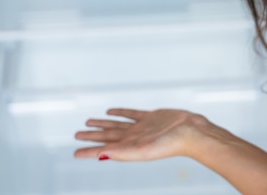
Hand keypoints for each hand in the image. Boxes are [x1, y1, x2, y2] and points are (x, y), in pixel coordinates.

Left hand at [74, 108, 203, 161]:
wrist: (192, 132)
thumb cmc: (171, 145)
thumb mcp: (143, 150)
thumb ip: (121, 152)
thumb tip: (100, 155)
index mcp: (130, 148)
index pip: (104, 149)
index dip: (89, 150)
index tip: (75, 152)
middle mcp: (133, 138)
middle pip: (107, 136)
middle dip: (92, 136)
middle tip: (77, 135)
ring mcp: (142, 127)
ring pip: (116, 125)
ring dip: (102, 124)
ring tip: (89, 122)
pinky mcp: (151, 116)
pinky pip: (131, 113)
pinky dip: (120, 112)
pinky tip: (111, 111)